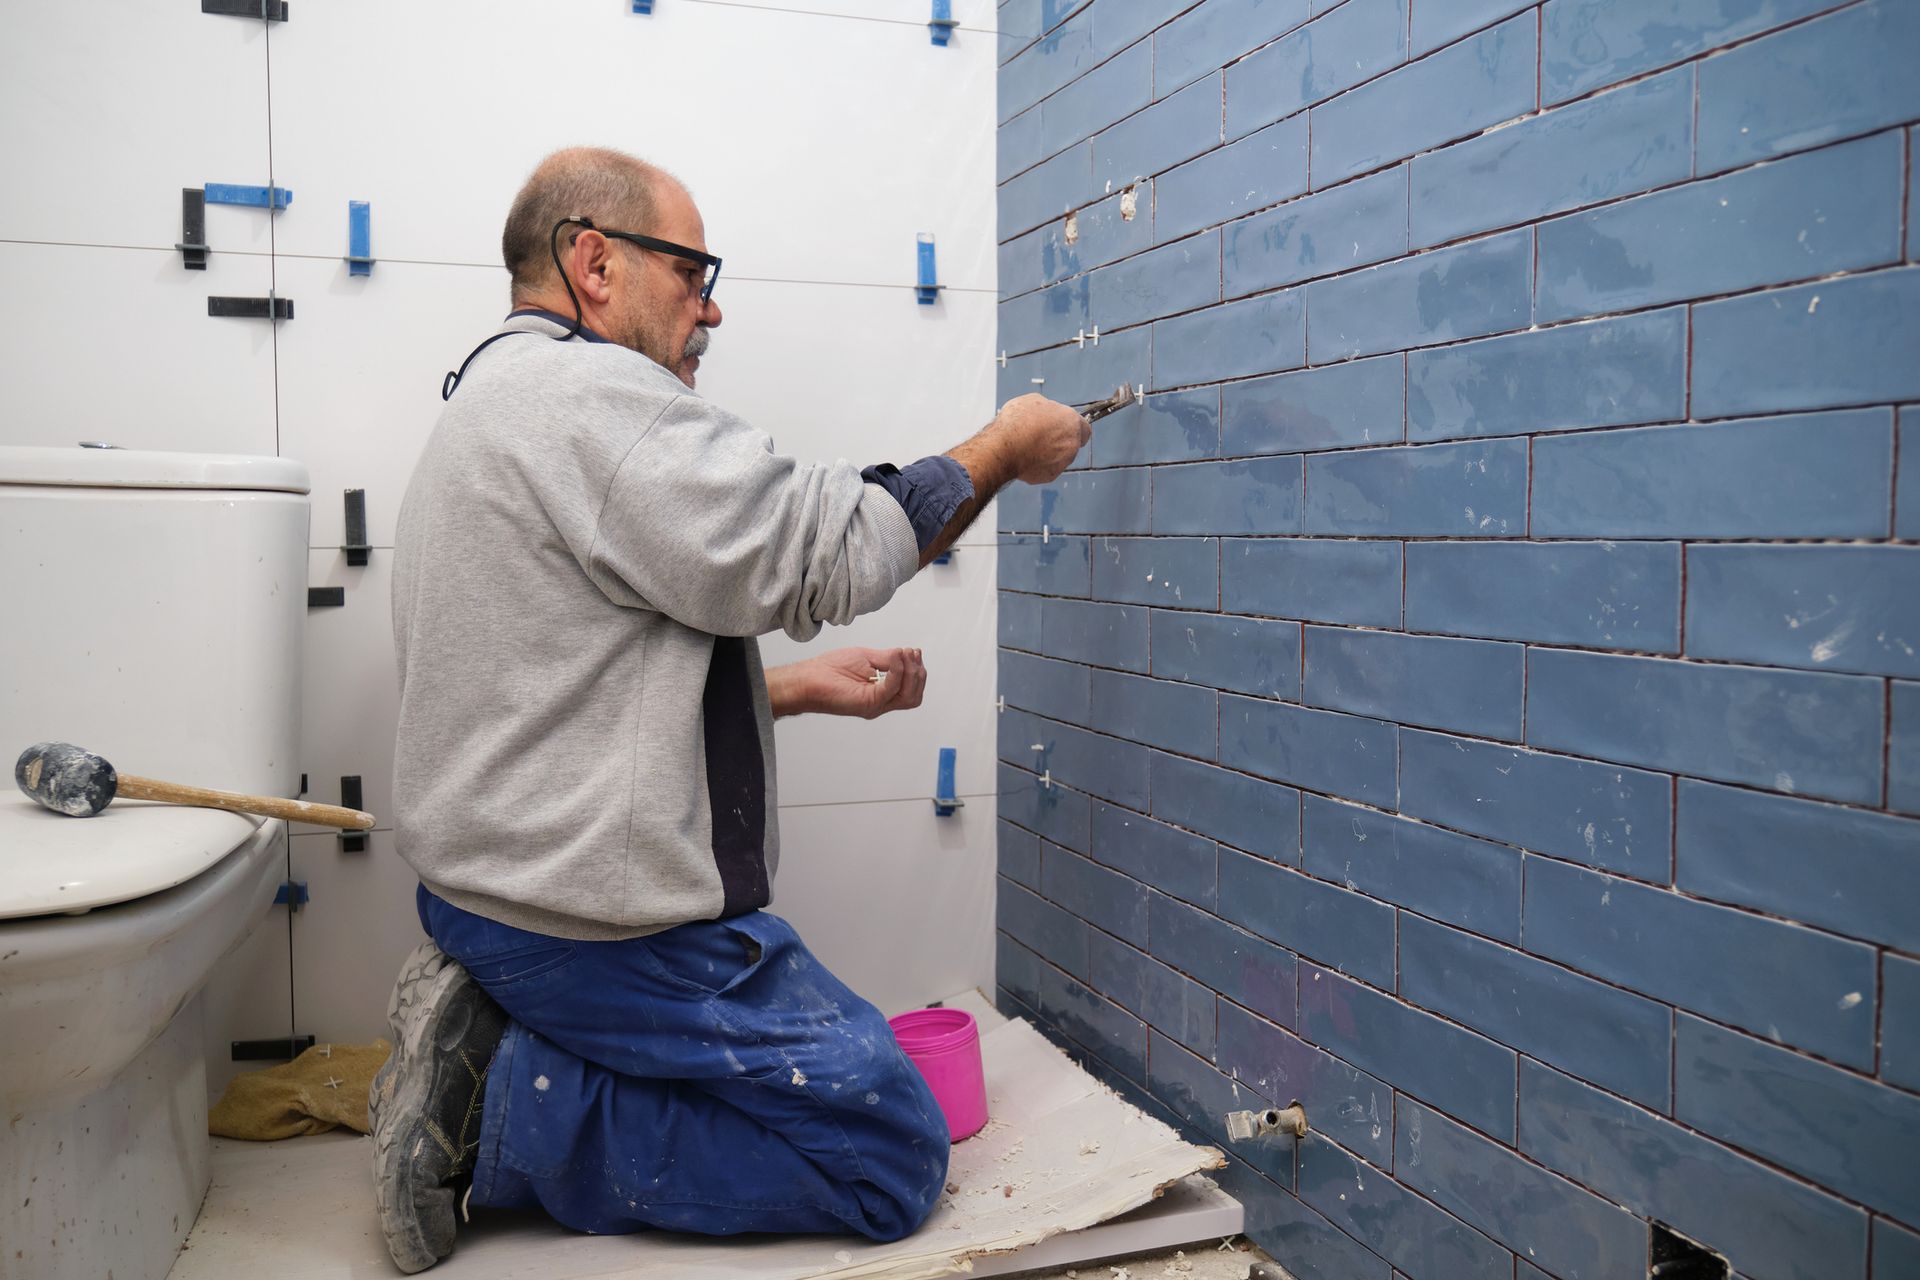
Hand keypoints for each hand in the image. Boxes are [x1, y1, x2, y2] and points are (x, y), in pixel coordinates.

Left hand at [767, 647, 927, 719]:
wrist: (809, 679)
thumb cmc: (831, 669)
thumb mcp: (867, 657)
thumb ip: (888, 658)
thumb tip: (907, 654)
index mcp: (882, 693)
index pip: (911, 688)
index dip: (917, 670)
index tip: (915, 651)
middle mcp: (882, 703)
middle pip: (914, 696)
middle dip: (918, 673)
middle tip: (912, 654)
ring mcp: (876, 705)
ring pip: (908, 697)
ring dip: (911, 673)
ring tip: (904, 655)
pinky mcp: (868, 703)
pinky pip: (891, 689)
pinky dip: (897, 672)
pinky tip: (895, 658)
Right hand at [994, 393, 1091, 484]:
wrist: (1003, 448)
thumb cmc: (1017, 424)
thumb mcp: (1032, 401)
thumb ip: (1048, 408)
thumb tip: (1047, 412)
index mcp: (1071, 423)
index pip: (1084, 428)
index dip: (1072, 427)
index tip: (1064, 428)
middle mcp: (1071, 444)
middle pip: (1070, 443)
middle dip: (1059, 440)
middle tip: (1040, 435)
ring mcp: (1062, 462)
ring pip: (1059, 457)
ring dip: (1049, 453)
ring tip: (1029, 446)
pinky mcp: (1050, 476)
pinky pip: (1047, 469)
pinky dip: (1039, 465)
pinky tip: (1025, 457)